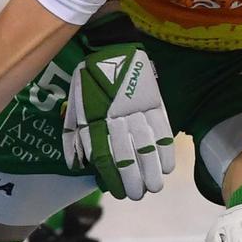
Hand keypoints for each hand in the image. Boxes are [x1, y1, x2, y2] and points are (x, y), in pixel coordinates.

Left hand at [63, 44, 174, 199]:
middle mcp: (115, 118)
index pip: (103, 156)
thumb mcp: (75, 105)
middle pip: (126, 155)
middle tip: (137, 194)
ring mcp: (137, 110)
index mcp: (94, 119)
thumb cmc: (91, 80)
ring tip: (153, 187)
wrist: (112, 47)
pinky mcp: (155, 102)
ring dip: (151, 171)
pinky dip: (166, 150)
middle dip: (132, 180)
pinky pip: (163, 131)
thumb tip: (76, 164)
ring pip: (146, 147)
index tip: (116, 192)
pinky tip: (167, 167)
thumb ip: (74, 135)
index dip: (111, 177)